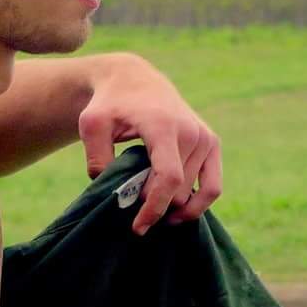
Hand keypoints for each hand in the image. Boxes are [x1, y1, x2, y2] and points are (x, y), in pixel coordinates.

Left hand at [77, 55, 222, 234]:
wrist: (133, 80)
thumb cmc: (110, 104)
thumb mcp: (92, 125)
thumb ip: (97, 158)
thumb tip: (115, 192)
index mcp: (163, 126)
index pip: (168, 177)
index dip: (155, 208)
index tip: (138, 226)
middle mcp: (191, 131)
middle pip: (178, 190)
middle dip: (155, 204)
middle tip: (130, 202)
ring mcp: (205, 137)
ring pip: (195, 193)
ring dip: (172, 204)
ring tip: (148, 204)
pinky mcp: (212, 142)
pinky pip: (214, 186)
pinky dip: (198, 204)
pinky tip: (175, 211)